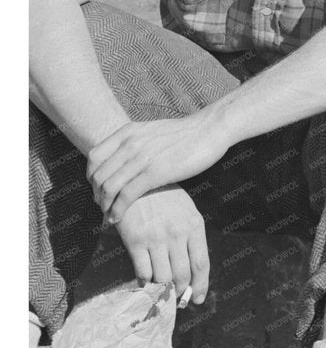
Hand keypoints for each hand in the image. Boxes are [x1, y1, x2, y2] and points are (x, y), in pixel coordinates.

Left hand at [88, 114, 230, 223]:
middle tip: (103, 206)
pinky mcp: (155, 172)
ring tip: (109, 215)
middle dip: (97, 195)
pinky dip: (117, 210)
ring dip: (104, 206)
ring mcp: (142, 158)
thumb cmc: (186, 133)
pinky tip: (117, 218)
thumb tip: (125, 157)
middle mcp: (130, 144)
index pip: (94, 157)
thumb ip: (136, 141)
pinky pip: (126, 196)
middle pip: (98, 175)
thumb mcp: (153, 131)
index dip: (91, 177)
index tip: (99, 189)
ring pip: (108, 188)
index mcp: (128, 132)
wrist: (211, 129)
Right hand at [113, 186, 209, 306]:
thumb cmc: (165, 198)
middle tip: (177, 300)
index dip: (200, 285)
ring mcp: (156, 238)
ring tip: (161, 292)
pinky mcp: (136, 241)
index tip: (197, 299)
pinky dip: (145, 281)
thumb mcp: (186, 211)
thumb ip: (190, 238)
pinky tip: (145, 281)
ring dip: (162, 289)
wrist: (137, 182)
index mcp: (194, 226)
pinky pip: (143, 271)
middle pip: (183, 274)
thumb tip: (192, 271)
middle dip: (181, 291)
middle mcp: (177, 233)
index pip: (201, 264)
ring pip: (163, 277)